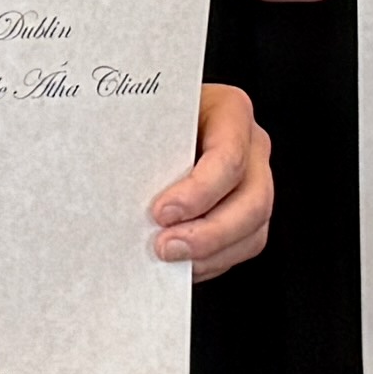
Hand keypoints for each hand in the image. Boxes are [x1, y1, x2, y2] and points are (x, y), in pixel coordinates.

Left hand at [147, 85, 273, 280]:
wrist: (155, 120)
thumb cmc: (150, 114)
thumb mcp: (147, 115)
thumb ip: (140, 145)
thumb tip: (117, 187)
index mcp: (230, 111)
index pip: (228, 157)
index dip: (198, 192)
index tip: (160, 213)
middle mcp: (251, 145)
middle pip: (253, 201)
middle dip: (208, 233)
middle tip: (163, 247)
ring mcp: (255, 179)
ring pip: (253, 229)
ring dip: (210, 254)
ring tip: (169, 259)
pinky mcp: (247, 210)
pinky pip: (244, 245)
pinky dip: (212, 261)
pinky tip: (181, 263)